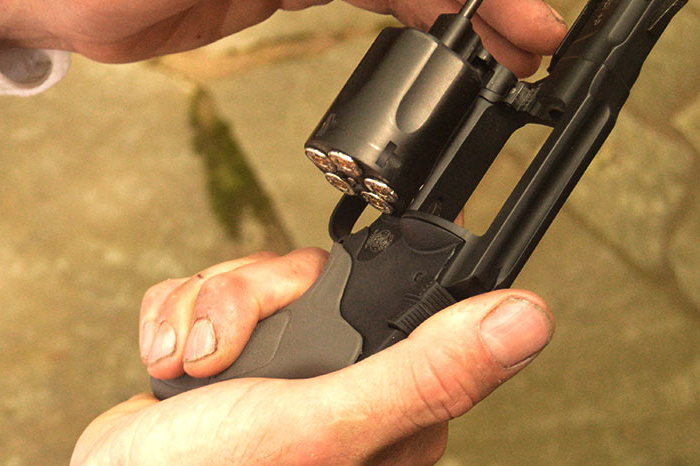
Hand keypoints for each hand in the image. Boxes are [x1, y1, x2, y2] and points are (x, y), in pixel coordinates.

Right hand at [69, 249, 552, 464]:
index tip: (298, 310)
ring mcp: (282, 370)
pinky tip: (172, 370)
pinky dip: (177, 322)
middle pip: (313, 275)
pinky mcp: (230, 355)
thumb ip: (425, 372)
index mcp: (391, 405)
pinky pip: (209, 292)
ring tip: (195, 371)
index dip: (344, 286)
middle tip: (230, 356)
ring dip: (209, 314)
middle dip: (255, 299)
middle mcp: (342, 386)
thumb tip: (527, 321)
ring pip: (256, 277)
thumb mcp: (327, 423)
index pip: (398, 296)